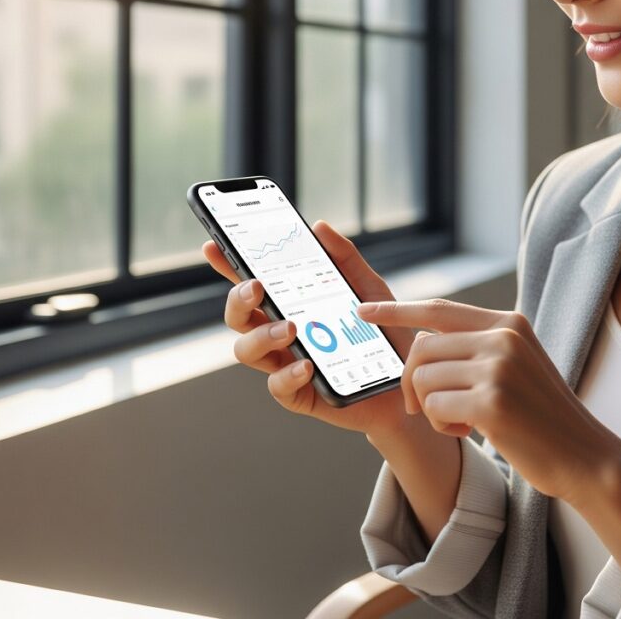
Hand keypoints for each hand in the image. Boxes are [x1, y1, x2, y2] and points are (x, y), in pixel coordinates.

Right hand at [204, 220, 423, 442]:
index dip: (227, 265)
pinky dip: (287, 374)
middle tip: (256, 287)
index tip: (213, 245)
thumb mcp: (369, 288)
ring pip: (246, 350)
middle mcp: (280, 333)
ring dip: (260, 336)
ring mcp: (286, 363)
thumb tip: (319, 226)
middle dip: (237, 300)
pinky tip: (306, 364)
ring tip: (289, 328)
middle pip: (238, 316)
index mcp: (290, 304)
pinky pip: (277, 386)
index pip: (250, 283)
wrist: (408, 378)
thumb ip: (344, 258)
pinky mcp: (301, 393)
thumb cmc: (382, 332)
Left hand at [354, 298, 620, 503]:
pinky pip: (434, 407)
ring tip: (462, 422)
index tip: (362, 310)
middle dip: (410, 383)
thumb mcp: (515, 365)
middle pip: (421, 348)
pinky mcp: (491, 402)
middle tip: (422, 408)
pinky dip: (443, 426)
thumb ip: (477, 347)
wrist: (585, 456)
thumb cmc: (542, 415)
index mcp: (508, 322)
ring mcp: (498, 367)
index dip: (396, 311)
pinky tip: (471, 432)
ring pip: (422, 379)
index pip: (438, 309)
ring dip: (431, 409)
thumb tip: (420, 342)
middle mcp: (502, 337)